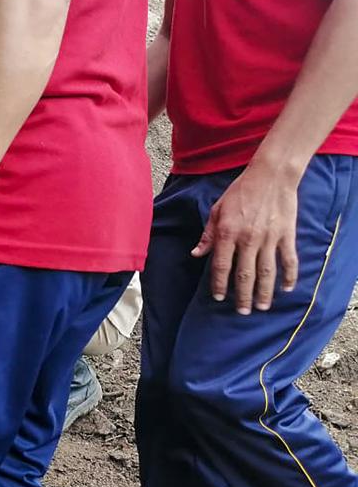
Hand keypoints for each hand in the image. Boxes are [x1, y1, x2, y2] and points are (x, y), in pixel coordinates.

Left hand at [192, 165, 299, 314]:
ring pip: (266, 272)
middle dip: (243, 296)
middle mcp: (248, 239)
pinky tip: (287, 288)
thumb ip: (208, 235)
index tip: (219, 298)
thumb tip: (196, 254)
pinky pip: (288, 259)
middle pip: (244, 275)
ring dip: (264, 292)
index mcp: (228, 233)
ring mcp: (269, 238)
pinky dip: (289, 275)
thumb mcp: (217, 210)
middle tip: (243, 312)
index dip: (219, 285)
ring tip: (262, 307)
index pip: (221, 266)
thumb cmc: (240, 191)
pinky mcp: (286, 234)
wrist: (271, 175)